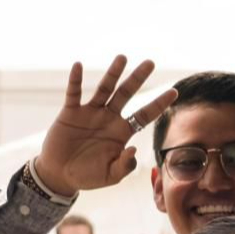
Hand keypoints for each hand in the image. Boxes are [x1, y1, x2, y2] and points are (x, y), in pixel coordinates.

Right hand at [35, 55, 178, 196]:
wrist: (60, 175)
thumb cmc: (88, 176)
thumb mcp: (111, 175)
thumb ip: (125, 165)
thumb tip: (134, 148)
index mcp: (122, 132)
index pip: (145, 114)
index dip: (159, 103)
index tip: (174, 91)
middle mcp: (109, 118)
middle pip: (126, 94)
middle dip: (138, 78)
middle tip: (151, 62)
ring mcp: (90, 113)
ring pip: (104, 89)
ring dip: (112, 73)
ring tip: (123, 58)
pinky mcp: (70, 113)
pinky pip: (74, 93)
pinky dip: (75, 80)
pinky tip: (78, 65)